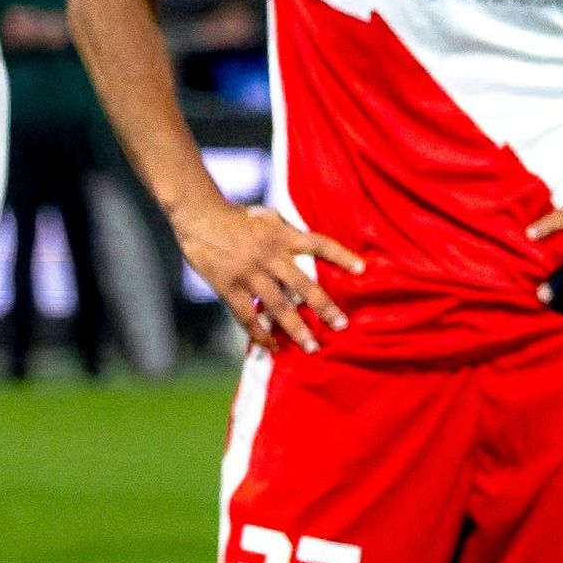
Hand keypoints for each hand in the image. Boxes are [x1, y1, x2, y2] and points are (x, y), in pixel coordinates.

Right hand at [174, 197, 362, 351]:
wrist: (199, 215)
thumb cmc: (236, 215)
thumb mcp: (268, 216)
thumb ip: (288, 232)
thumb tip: (311, 246)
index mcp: (283, 236)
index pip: (319, 245)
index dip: (341, 256)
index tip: (362, 270)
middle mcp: (271, 256)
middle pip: (304, 285)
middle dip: (324, 307)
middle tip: (341, 325)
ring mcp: (250, 274)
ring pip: (278, 307)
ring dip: (296, 329)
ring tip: (312, 346)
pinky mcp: (230, 287)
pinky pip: (248, 316)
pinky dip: (260, 333)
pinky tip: (272, 346)